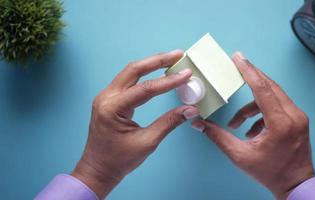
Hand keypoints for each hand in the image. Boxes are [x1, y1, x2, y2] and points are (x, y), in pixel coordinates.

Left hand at [72, 50, 198, 198]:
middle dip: (157, 61)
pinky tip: (156, 72)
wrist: (98, 169)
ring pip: (130, 72)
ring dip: (151, 64)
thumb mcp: (147, 142)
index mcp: (112, 108)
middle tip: (178, 55)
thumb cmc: (118, 160)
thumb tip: (190, 110)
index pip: (145, 89)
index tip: (186, 75)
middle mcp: (106, 97)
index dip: (168, 81)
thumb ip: (169, 122)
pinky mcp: (110, 99)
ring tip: (171, 60)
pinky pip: (128, 81)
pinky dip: (144, 74)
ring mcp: (106, 96)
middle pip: (134, 70)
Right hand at [192, 52, 314, 199]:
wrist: (295, 185)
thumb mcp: (239, 156)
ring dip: (252, 104)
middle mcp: (294, 116)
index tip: (238, 58)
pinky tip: (252, 130)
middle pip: (270, 86)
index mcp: (281, 123)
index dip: (248, 72)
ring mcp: (299, 117)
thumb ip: (217, 136)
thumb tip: (199, 124)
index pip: (263, 89)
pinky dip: (261, 111)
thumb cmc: (270, 173)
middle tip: (236, 67)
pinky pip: (277, 105)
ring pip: (274, 95)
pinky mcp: (298, 120)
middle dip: (251, 76)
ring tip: (237, 122)